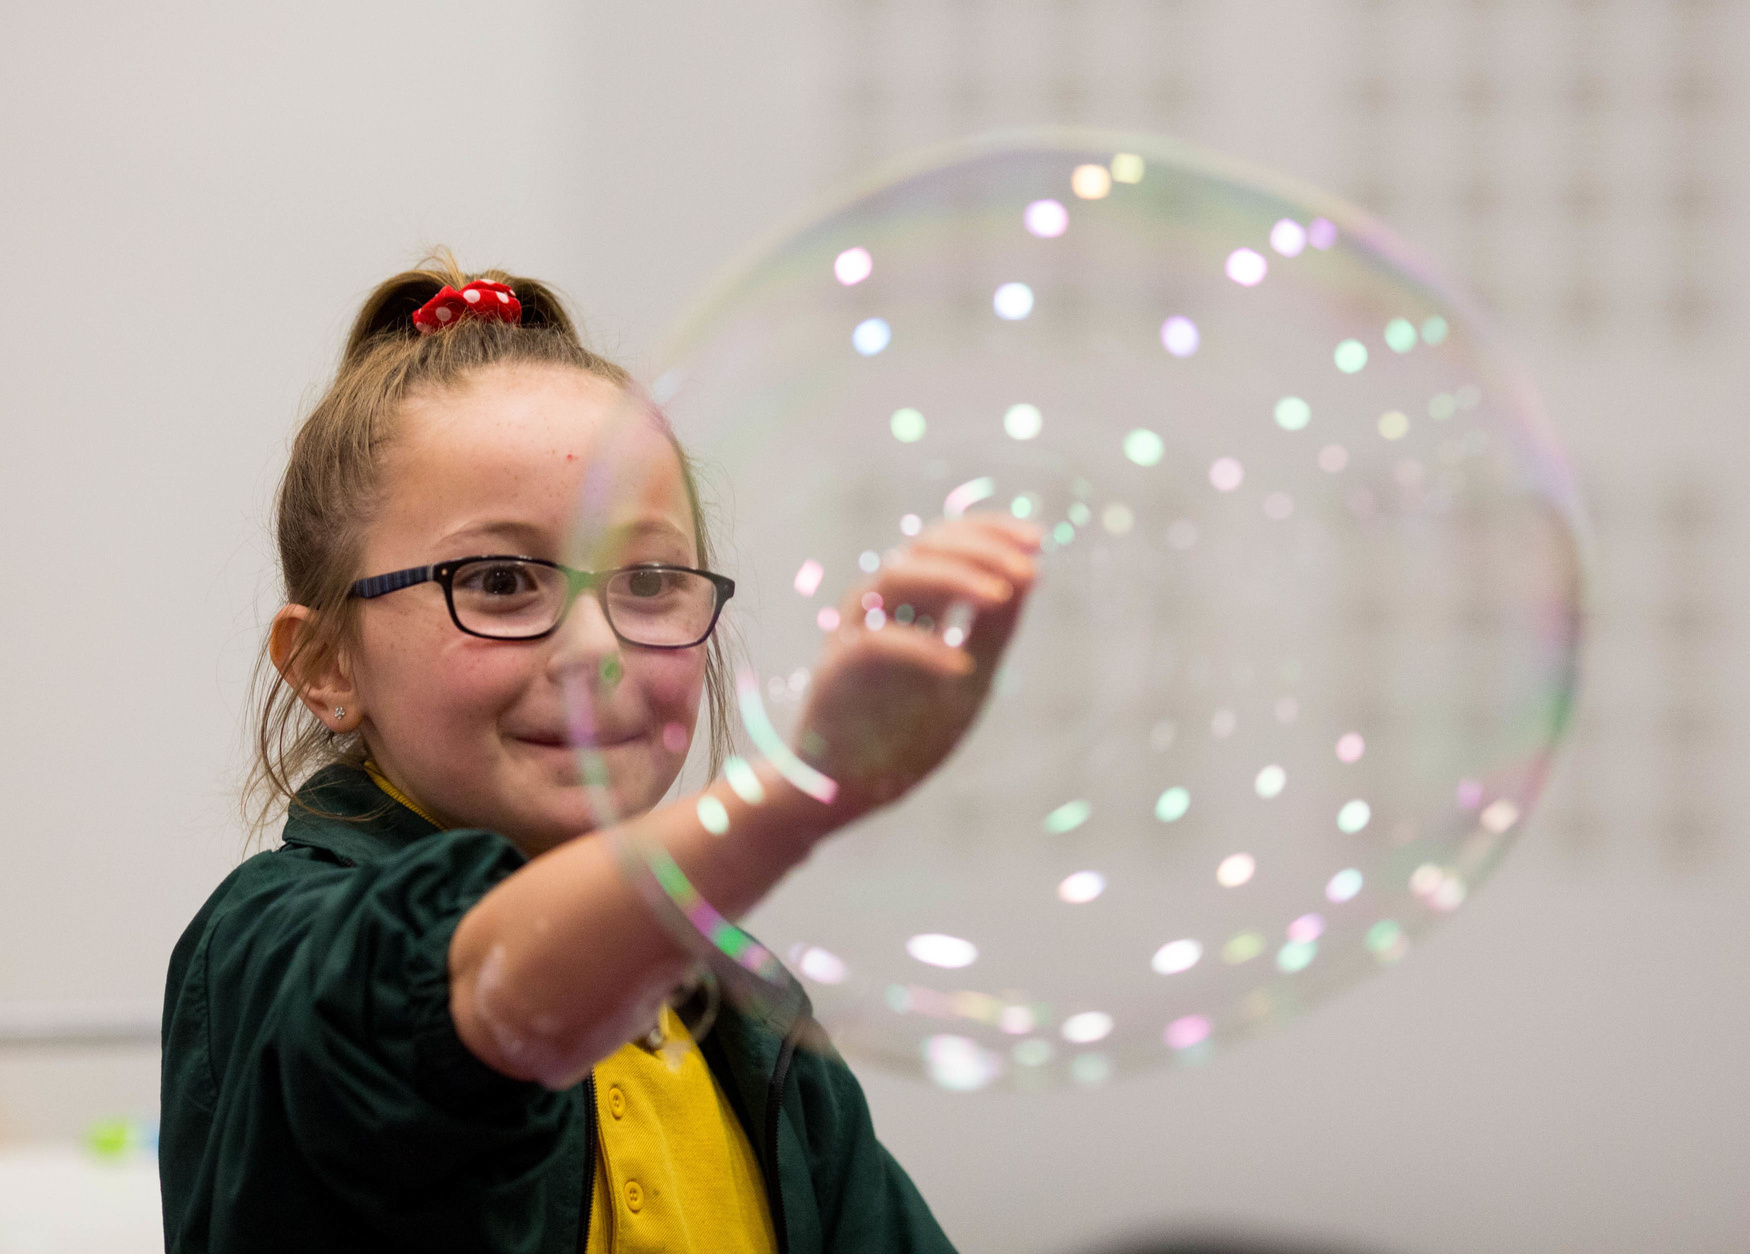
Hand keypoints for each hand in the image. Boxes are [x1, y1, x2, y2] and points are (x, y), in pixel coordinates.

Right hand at [792, 513, 1041, 819]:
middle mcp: (882, 606)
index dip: (991, 531)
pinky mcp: (837, 670)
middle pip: (925, 548)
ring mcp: (856, 631)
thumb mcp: (969, 677)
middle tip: (1028, 569)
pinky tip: (960, 666)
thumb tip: (1029, 574)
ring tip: (1002, 597)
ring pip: (897, 576)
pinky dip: (922, 649)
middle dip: (982, 549)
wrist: (850, 788)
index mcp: (913, 603)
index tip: (1039, 539)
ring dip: (955, 578)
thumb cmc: (907, 732)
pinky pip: (878, 643)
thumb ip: (994, 629)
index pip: (947, 543)